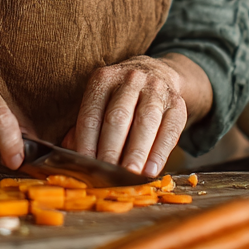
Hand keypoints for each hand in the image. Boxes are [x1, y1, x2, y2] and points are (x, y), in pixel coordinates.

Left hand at [68, 55, 195, 177]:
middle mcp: (130, 79)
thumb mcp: (100, 103)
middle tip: (107, 172)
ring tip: (130, 173)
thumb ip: (86, 128)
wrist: (157, 74)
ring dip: (137, 151)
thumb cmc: (120, 99)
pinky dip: (160, 152)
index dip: (87, 141)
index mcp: (104, 79)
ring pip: (146, 121)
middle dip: (111, 147)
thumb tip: (71, 154)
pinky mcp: (177, 103)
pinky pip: (170, 129)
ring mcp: (156, 89)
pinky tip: (151, 170)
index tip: (85, 165)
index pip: (92, 114)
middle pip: (118, 116)